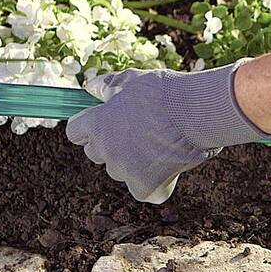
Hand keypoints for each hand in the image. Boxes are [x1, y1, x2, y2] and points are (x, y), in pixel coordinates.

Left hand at [66, 61, 270, 203]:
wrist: (195, 112)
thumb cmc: (164, 92)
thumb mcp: (131, 80)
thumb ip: (106, 86)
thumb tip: (90, 88)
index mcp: (97, 124)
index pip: (75, 133)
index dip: (89, 129)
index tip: (103, 125)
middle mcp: (106, 151)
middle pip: (97, 155)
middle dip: (112, 146)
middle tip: (138, 134)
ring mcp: (124, 172)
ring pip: (121, 172)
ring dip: (133, 164)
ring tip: (159, 147)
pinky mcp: (144, 188)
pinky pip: (144, 191)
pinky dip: (155, 185)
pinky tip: (169, 168)